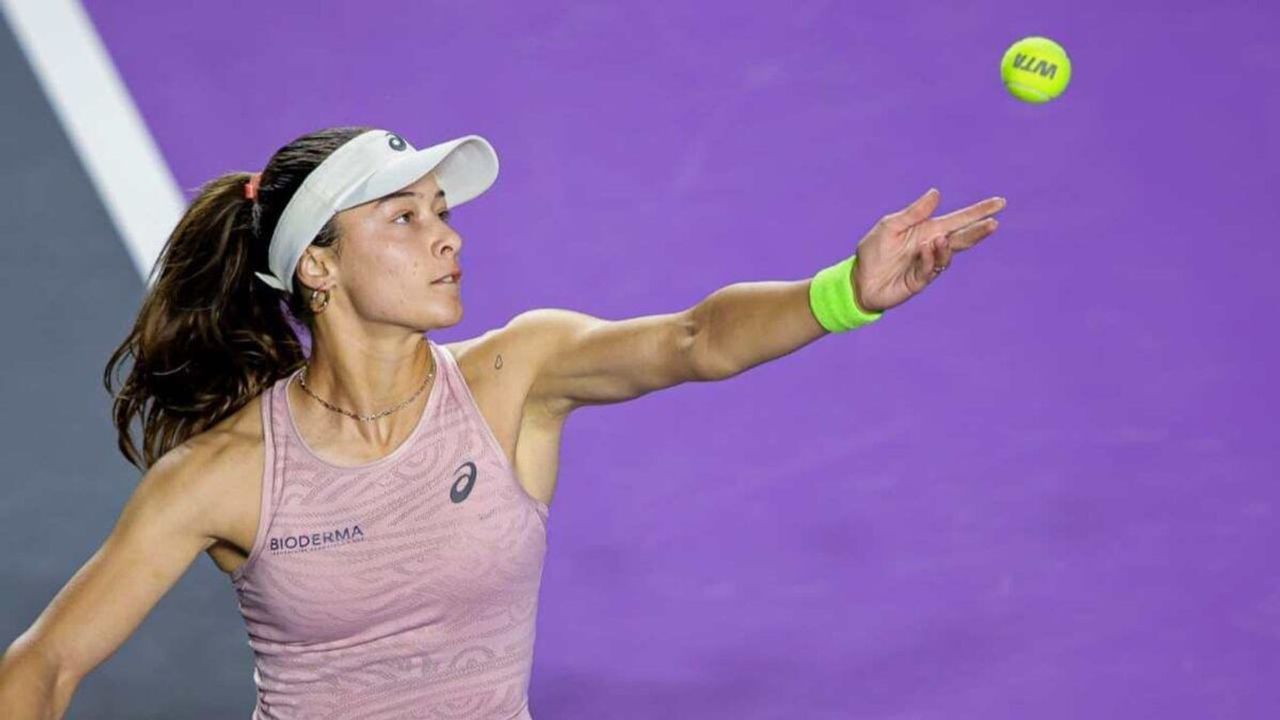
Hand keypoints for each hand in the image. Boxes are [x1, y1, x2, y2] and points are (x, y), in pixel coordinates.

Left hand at [852, 188, 1005, 312]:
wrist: (859, 280)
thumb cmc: (874, 251)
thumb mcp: (891, 226)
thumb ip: (914, 212)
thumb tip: (936, 193)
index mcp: (928, 230)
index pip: (959, 220)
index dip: (979, 212)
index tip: (1000, 203)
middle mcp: (932, 247)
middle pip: (962, 238)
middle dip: (978, 231)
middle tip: (993, 223)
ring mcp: (928, 265)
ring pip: (948, 255)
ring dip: (947, 247)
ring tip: (941, 239)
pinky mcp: (920, 281)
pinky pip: (930, 269)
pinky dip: (929, 258)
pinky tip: (925, 248)